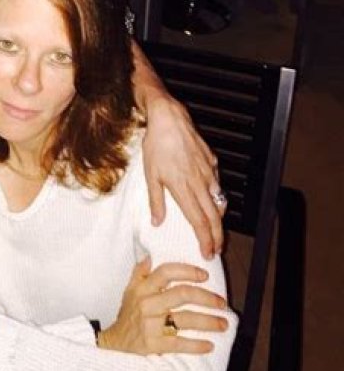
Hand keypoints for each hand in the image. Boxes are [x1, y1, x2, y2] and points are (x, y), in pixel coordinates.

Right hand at [99, 258, 228, 355]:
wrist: (115, 343)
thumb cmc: (128, 314)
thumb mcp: (130, 290)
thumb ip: (140, 272)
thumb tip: (150, 255)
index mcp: (143, 288)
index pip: (166, 272)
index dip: (187, 271)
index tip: (205, 276)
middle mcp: (147, 304)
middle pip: (182, 295)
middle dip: (206, 298)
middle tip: (222, 302)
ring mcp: (151, 324)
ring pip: (185, 319)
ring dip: (208, 321)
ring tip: (223, 323)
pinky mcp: (154, 344)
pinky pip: (180, 343)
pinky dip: (197, 345)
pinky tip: (209, 345)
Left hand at [142, 93, 222, 258]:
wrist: (169, 119)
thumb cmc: (157, 145)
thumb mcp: (150, 175)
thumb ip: (156, 201)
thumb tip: (157, 221)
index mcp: (184, 189)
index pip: (199, 222)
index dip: (205, 240)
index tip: (207, 251)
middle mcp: (199, 183)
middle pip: (215, 216)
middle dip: (218, 236)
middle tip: (217, 248)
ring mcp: (208, 172)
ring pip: (219, 200)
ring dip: (220, 218)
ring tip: (216, 228)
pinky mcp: (211, 161)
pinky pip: (217, 183)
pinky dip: (217, 195)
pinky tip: (212, 198)